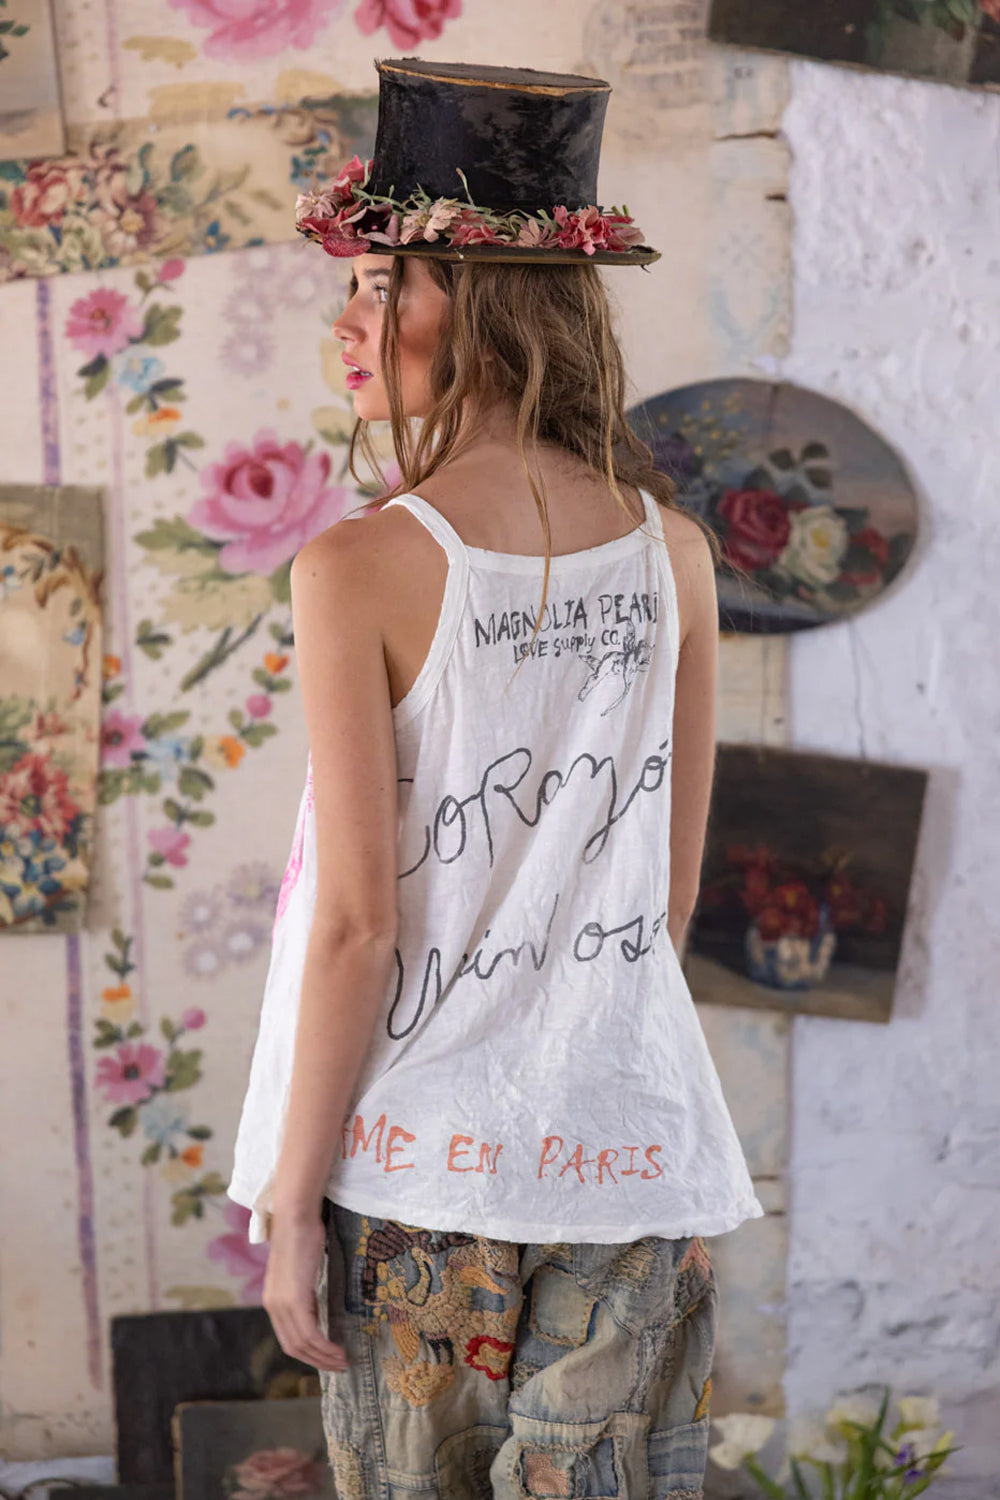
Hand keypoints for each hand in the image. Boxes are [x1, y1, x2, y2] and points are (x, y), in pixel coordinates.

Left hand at [262, 1210, 348, 1372]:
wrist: (295, 1217)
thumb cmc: (302, 1235)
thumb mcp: (301, 1270)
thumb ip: (303, 1291)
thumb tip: (316, 1307)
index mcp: (273, 1301)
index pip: (288, 1338)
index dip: (308, 1353)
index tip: (327, 1358)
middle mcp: (273, 1307)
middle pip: (294, 1347)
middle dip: (317, 1361)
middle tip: (338, 1367)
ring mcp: (282, 1304)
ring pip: (302, 1344)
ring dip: (324, 1357)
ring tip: (343, 1362)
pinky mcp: (294, 1300)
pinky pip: (309, 1334)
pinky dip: (324, 1347)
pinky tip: (338, 1350)